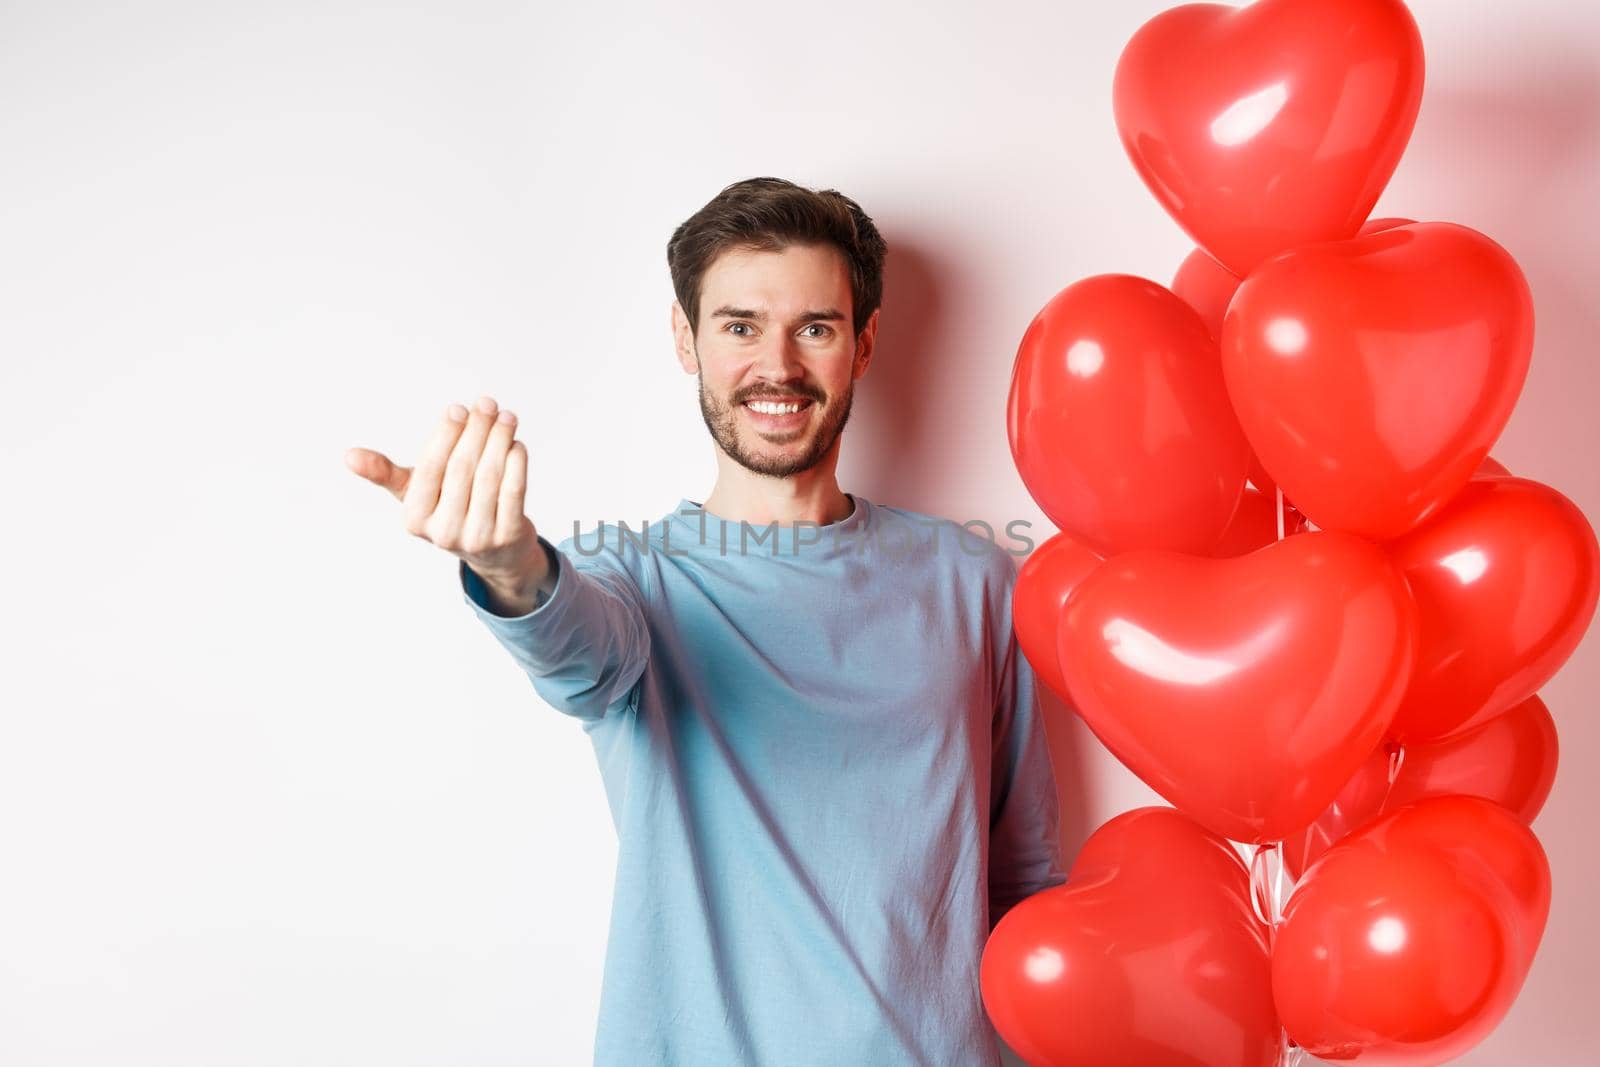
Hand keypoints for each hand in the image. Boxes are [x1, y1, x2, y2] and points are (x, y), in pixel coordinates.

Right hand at [346, 395, 550, 604]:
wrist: (494, 554)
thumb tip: (349, 456)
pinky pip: (514, 491)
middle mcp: (443, 531)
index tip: (458, 408)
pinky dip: (517, 463)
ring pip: (490, 476)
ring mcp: (477, 537)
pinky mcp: (508, 537)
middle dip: (477, 430)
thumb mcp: (415, 495)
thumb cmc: (449, 510)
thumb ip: (386, 473)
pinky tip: (515, 443)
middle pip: (462, 467)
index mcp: (414, 518)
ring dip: (500, 439)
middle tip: (487, 404)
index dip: (446, 434)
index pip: (430, 467)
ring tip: (506, 417)